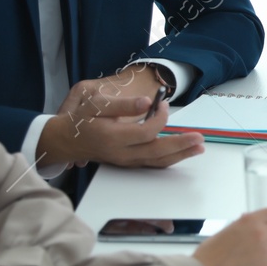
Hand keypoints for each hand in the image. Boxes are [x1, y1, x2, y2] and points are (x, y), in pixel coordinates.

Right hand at [37, 73, 204, 168]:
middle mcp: (122, 153)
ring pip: (157, 161)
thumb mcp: (96, 104)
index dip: (160, 118)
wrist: (66, 140)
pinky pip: (152, 164)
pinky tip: (182, 154)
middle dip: (181, 145)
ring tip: (198, 148)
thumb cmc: (81, 119)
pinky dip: (169, 159)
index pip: (146, 132)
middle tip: (200, 139)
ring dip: (179, 155)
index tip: (163, 104)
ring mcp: (126, 161)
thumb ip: (122, 104)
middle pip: (157, 152)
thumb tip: (146, 101)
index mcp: (114, 137)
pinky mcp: (128, 163)